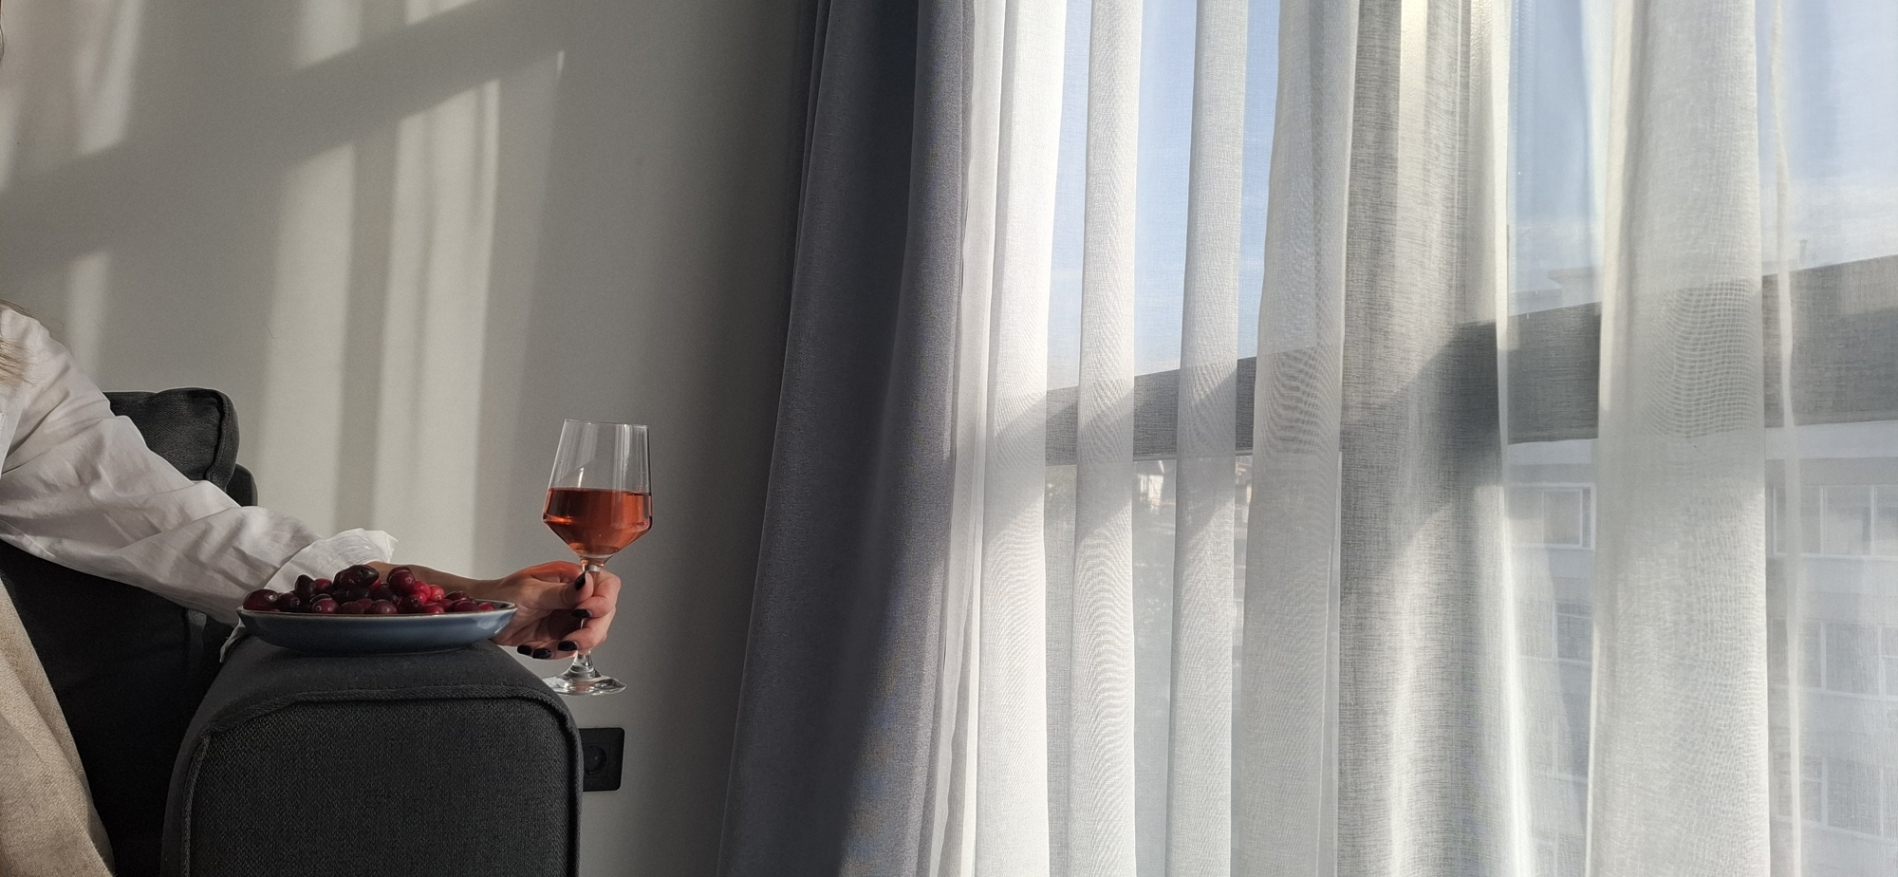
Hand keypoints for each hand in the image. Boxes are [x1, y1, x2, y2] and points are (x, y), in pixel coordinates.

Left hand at [476, 561, 621, 658]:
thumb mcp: (529, 593)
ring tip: (553, 646)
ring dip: (576, 644)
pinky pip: (574, 647)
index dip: (603, 601)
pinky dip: (560, 652)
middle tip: (570, 639)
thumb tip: (587, 583)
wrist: (479, 619)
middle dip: (591, 631)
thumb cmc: (498, 598)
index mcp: (569, 576)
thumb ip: (561, 592)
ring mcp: (569, 616)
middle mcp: (574, 595)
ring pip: (594, 633)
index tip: (584, 612)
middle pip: (605, 614)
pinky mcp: (560, 633)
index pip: (606, 585)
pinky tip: (541, 648)